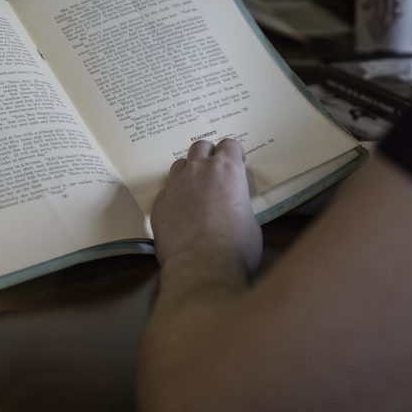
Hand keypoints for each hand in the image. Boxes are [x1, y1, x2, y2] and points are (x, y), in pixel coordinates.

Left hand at [151, 139, 262, 274]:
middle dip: (208, 155)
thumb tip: (234, 213)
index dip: (234, 154)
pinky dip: (174, 198)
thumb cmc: (236, 247)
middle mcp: (199, 171)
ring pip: (179, 165)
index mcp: (228, 170)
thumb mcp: (251, 222)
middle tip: (215, 174)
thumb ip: (240, 206)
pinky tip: (180, 215)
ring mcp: (176, 185)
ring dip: (188, 173)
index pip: (229, 144)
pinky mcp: (159, 204)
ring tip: (195, 192)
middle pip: (200, 147)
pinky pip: (166, 192)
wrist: (203, 267)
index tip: (237, 164)